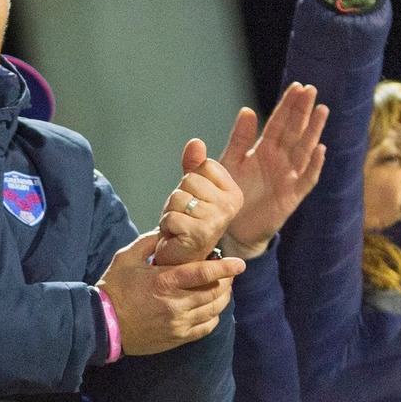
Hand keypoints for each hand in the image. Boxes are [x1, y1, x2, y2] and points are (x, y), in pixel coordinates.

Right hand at [96, 232, 243, 356]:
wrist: (102, 324)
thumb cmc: (114, 288)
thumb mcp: (127, 258)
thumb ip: (149, 242)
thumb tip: (167, 232)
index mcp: (165, 281)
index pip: (204, 273)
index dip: (225, 267)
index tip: (240, 264)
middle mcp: (176, 304)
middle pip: (214, 292)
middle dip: (226, 281)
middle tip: (228, 273)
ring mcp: (178, 323)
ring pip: (213, 310)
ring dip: (222, 298)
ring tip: (223, 289)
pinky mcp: (177, 338)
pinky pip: (206, 328)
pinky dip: (214, 317)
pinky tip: (212, 309)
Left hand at [153, 140, 243, 267]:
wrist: (182, 259)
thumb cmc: (188, 223)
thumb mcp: (192, 190)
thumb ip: (194, 165)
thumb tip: (196, 142)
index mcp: (234, 193)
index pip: (205, 165)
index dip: (191, 181)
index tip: (196, 200)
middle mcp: (230, 206)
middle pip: (190, 179)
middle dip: (179, 197)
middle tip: (186, 216)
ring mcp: (217, 220)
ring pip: (178, 197)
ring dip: (171, 212)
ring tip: (180, 226)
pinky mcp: (200, 233)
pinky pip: (171, 214)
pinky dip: (166, 225)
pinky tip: (176, 236)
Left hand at [219, 82, 329, 256]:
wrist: (232, 229)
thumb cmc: (230, 194)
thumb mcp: (229, 163)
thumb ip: (238, 139)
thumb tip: (246, 110)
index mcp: (263, 150)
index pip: (278, 123)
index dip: (287, 106)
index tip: (297, 86)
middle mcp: (279, 160)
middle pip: (294, 131)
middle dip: (302, 111)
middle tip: (311, 90)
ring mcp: (288, 177)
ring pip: (304, 150)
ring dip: (313, 131)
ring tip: (322, 110)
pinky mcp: (292, 196)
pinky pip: (306, 179)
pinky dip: (314, 166)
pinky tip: (321, 150)